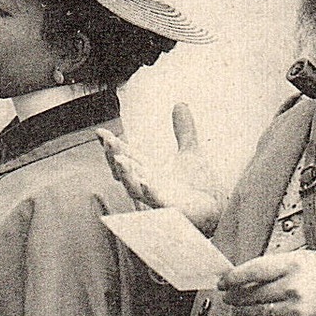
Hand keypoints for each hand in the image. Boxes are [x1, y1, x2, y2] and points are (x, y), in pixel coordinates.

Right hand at [97, 103, 222, 235]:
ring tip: (119, 159)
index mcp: (150, 171)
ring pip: (134, 187)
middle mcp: (149, 184)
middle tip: (108, 141)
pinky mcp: (171, 210)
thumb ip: (184, 131)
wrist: (215, 211)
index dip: (114, 145)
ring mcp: (158, 198)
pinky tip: (146, 182)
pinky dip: (149, 192)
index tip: (101, 132)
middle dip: (115, 156)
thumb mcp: (191, 153)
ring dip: (126, 174)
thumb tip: (180, 104)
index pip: (127, 155)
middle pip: (126, 170)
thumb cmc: (198, 188)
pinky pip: (157, 202)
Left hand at [219, 250, 315, 315]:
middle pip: (252, 294)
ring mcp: (297, 310)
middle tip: (228, 296)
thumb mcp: (301, 258)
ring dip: (244, 310)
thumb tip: (243, 275)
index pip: (253, 271)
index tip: (223, 282)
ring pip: (258, 312)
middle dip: (235, 296)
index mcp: (293, 265)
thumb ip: (273, 265)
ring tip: (240, 307)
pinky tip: (260, 315)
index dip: (233, 278)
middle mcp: (294, 288)